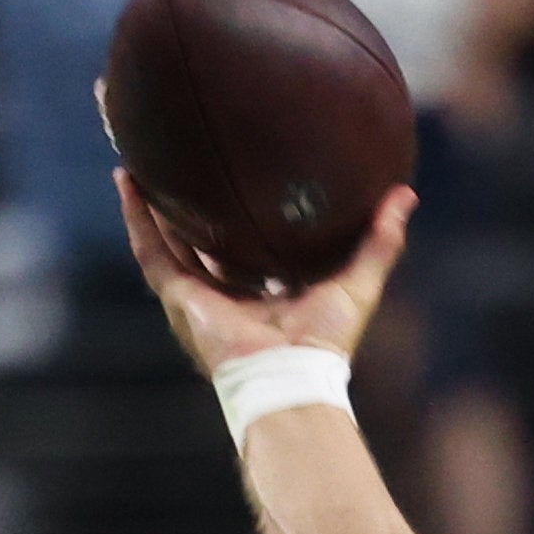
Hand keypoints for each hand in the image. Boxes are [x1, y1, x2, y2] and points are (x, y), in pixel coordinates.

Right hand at [121, 172, 413, 372]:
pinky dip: (137, 218)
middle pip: (196, 237)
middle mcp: (222, 293)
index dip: (234, 211)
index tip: (232, 172)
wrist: (290, 378)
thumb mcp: (358, 282)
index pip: (241, 244)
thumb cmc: (325, 344)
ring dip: (149, 200)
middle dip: (184, 200)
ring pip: (163, 239)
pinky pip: (151, 251)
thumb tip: (405, 194)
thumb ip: (380, 241)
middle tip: (177, 155)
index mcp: (260, 291)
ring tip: (140, 156)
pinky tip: (128, 180)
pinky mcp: (179, 299)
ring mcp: (195, 297)